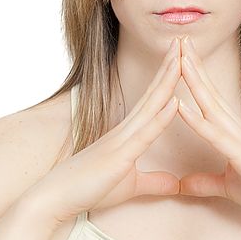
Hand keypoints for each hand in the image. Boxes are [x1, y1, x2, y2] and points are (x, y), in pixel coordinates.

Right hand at [25, 37, 182, 225]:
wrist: (56, 199)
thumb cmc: (90, 188)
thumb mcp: (131, 186)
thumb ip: (154, 181)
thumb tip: (175, 184)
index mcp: (129, 132)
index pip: (154, 99)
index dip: (168, 77)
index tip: (182, 56)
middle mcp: (126, 128)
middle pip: (154, 92)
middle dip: (170, 66)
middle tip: (184, 41)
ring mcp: (122, 139)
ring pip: (151, 104)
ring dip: (168, 80)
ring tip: (182, 56)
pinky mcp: (120, 156)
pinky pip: (145, 133)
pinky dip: (161, 117)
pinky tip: (175, 101)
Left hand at [176, 36, 240, 223]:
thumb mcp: (230, 187)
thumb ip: (205, 182)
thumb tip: (182, 183)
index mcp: (235, 132)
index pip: (210, 98)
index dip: (195, 76)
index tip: (180, 55)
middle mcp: (237, 128)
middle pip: (209, 91)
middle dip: (192, 65)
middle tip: (178, 39)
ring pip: (211, 104)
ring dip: (193, 80)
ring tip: (179, 57)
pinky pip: (214, 134)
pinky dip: (196, 120)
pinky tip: (180, 106)